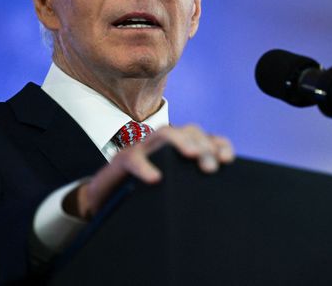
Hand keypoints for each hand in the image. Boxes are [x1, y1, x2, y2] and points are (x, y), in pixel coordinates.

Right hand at [64, 124, 233, 218]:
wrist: (103, 200)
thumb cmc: (141, 192)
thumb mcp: (172, 187)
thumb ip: (190, 183)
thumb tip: (217, 192)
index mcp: (177, 149)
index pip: (204, 138)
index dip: (218, 144)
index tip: (228, 160)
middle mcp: (162, 145)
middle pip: (188, 131)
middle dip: (203, 145)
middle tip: (211, 168)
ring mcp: (142, 149)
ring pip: (164, 134)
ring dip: (180, 141)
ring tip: (192, 155)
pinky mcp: (121, 161)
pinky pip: (133, 158)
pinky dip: (145, 167)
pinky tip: (156, 179)